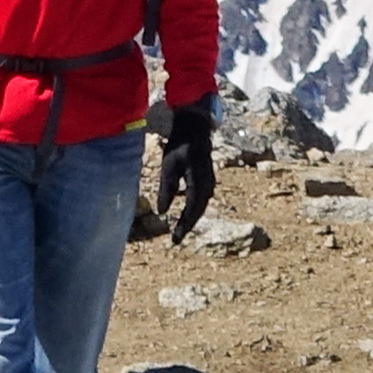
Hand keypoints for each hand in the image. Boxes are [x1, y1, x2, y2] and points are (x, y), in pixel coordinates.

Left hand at [155, 99, 216, 241]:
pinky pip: (202, 200)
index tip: (175, 239)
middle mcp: (207, 185)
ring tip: (180, 230)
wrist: (194, 131)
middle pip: (198, 211)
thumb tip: (162, 212)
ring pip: (201, 206)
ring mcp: (210, 182)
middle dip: (187, 226)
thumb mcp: (169, 167)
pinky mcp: (208, 180)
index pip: (192, 209)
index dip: (183, 226)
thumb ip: (166, 189)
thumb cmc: (179, 146)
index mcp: (198, 182)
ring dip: (192, 219)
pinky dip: (195, 210)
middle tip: (176, 240)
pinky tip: (187, 215)